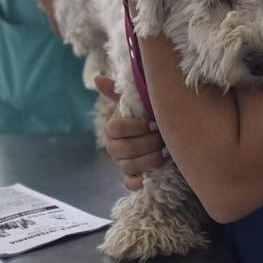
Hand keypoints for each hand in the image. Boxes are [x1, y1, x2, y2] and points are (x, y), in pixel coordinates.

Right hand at [95, 75, 166, 190]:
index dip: (134, 127)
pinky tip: (152, 173)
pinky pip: (131, 184)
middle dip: (147, 143)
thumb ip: (118, 91)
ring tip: (166, 151)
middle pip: (123, 150)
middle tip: (163, 137)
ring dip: (150, 159)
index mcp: (113, 127)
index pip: (115, 128)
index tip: (152, 123)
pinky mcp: (131, 177)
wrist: (162, 133)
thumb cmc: (148, 114)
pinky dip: (141, 180)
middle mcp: (113, 146)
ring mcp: (121, 163)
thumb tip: (96, 78)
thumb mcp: (137, 101)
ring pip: (129, 167)